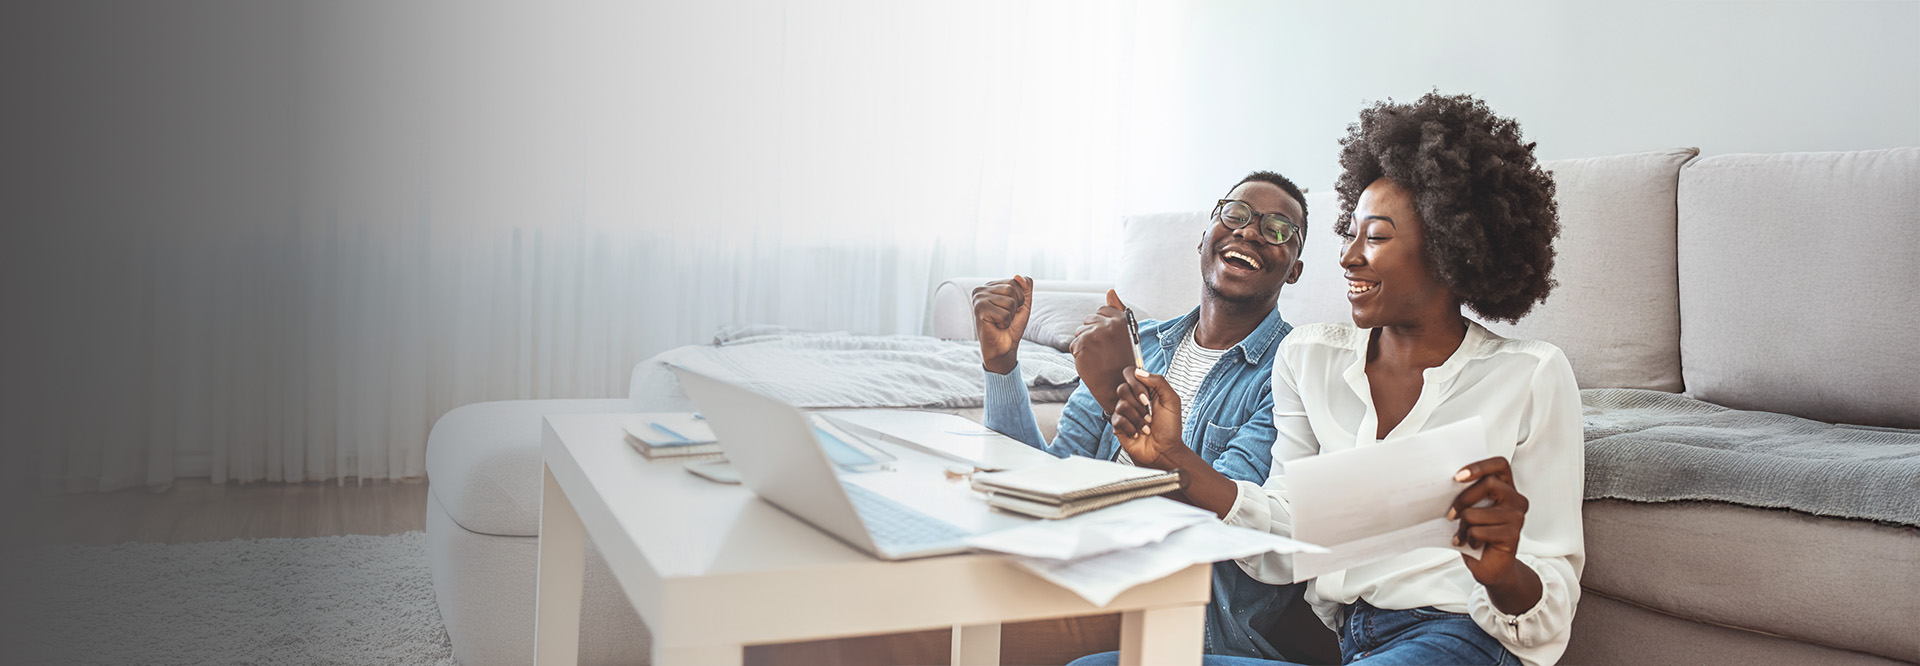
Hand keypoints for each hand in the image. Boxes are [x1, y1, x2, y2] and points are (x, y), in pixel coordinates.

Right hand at [971, 276, 1031, 374]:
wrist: (1003, 347)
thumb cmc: (1012, 325)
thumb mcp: (1023, 303)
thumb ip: (1026, 287)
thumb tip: (1017, 276)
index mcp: (990, 285)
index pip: (1015, 281)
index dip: (1019, 298)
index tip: (1010, 309)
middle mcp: (981, 289)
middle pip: (1012, 289)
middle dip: (1016, 306)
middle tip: (1005, 317)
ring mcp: (978, 299)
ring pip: (1009, 301)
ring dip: (1010, 315)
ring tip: (1000, 321)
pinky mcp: (979, 310)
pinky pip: (1004, 313)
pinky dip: (1005, 323)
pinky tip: (996, 326)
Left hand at [1069, 290, 1135, 413]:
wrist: (1118, 387)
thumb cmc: (1123, 361)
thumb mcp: (1126, 334)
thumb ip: (1117, 310)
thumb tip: (1110, 290)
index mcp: (1122, 320)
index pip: (1102, 310)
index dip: (1101, 324)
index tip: (1107, 338)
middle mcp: (1109, 325)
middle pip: (1089, 320)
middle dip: (1092, 333)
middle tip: (1103, 351)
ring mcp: (1094, 334)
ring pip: (1079, 332)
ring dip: (1084, 344)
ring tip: (1097, 357)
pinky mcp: (1082, 345)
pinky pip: (1074, 345)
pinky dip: (1079, 355)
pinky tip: (1091, 363)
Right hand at [1109, 368, 1186, 469]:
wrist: (1165, 450)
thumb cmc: (1170, 428)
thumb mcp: (1172, 401)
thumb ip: (1159, 382)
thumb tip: (1139, 372)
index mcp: (1145, 390)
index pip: (1130, 374)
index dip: (1136, 383)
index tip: (1146, 396)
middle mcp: (1133, 399)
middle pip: (1122, 388)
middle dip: (1138, 403)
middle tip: (1149, 412)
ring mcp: (1124, 412)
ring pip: (1121, 405)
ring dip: (1138, 418)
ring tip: (1146, 426)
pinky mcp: (1118, 425)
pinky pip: (1117, 419)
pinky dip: (1131, 428)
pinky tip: (1138, 433)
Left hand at [1449, 456, 1542, 613]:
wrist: (1492, 567)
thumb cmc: (1479, 535)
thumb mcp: (1472, 509)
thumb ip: (1469, 495)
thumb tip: (1442, 483)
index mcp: (1507, 488)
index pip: (1499, 464)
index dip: (1479, 466)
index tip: (1457, 476)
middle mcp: (1516, 500)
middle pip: (1488, 484)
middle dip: (1462, 500)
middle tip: (1451, 515)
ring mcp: (1517, 518)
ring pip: (1476, 512)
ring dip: (1463, 526)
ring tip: (1464, 535)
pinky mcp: (1512, 535)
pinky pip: (1478, 531)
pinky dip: (1468, 539)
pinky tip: (1472, 544)